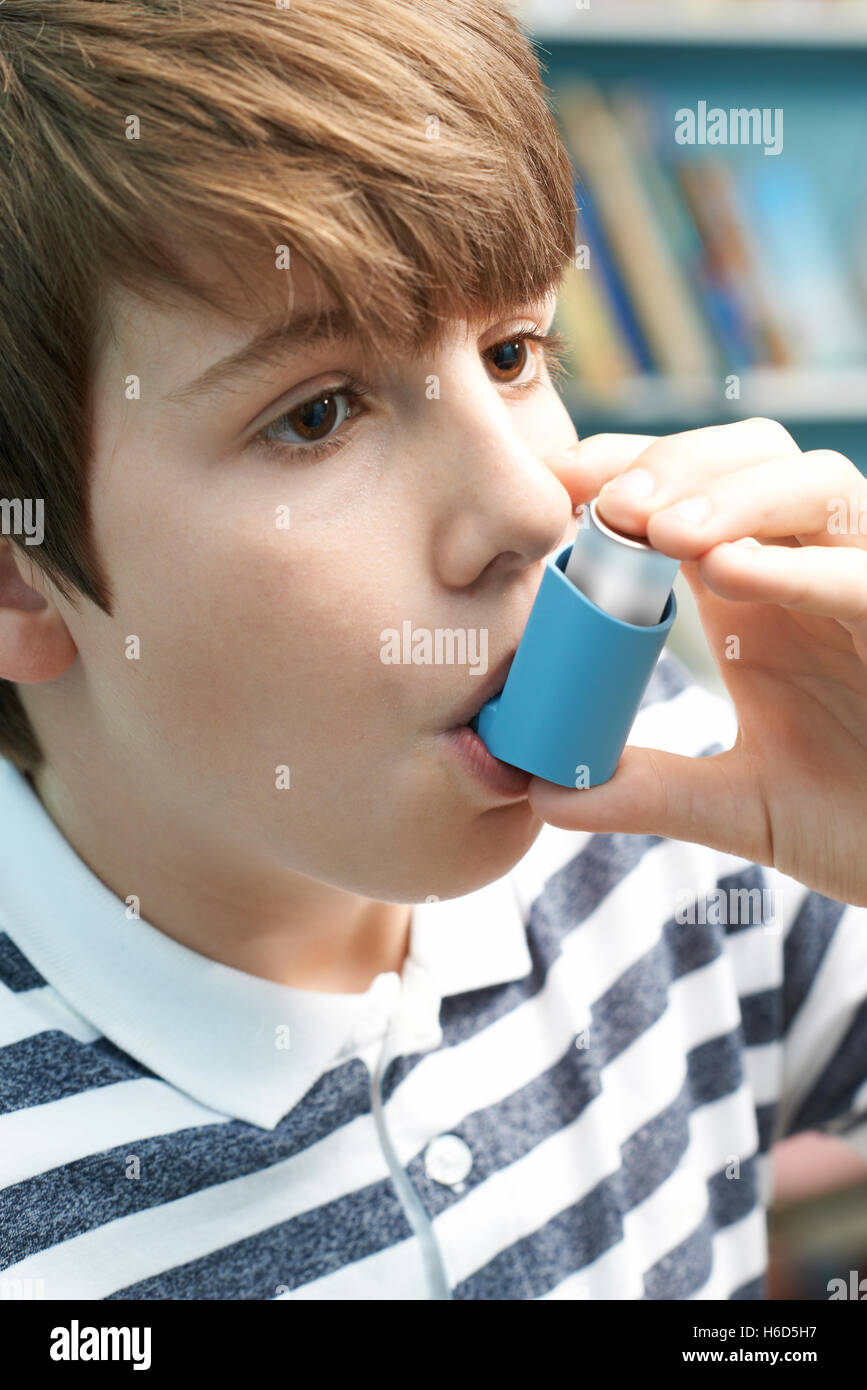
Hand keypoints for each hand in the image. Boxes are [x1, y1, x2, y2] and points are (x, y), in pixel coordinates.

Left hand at [534, 418, 866, 906]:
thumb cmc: (856, 820)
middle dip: (677, 464)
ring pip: (820, 487)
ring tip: (660, 532)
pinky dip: (799, 566)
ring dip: (734, 495)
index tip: (558, 485)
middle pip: (754, 458)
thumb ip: (648, 790)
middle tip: (607, 504)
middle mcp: (816, 572)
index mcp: (760, 592)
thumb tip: (544, 792)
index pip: (693, 493)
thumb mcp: (737, 805)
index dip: (629, 470)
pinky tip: (726, 570)